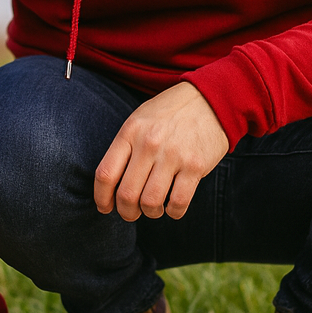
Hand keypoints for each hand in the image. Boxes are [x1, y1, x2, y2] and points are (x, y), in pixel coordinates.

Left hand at [94, 82, 228, 221]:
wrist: (210, 99)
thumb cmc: (169, 113)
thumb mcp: (140, 120)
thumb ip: (125, 148)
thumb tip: (111, 186)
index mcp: (130, 132)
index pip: (106, 174)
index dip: (101, 198)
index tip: (105, 207)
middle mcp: (148, 143)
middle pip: (126, 194)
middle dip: (126, 212)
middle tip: (131, 213)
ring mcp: (172, 155)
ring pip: (151, 202)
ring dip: (150, 213)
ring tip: (154, 208)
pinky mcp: (195, 165)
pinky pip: (178, 202)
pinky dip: (173, 212)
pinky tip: (172, 206)